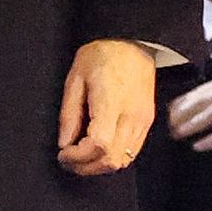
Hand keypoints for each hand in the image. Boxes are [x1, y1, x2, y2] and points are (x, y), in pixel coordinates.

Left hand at [57, 39, 156, 175]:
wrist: (132, 43)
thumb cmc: (102, 55)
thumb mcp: (75, 77)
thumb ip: (69, 113)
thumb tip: (65, 142)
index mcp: (111, 102)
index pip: (99, 144)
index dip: (79, 156)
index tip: (63, 154)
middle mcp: (131, 116)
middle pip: (112, 159)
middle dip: (87, 167)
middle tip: (68, 160)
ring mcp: (143, 121)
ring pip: (124, 160)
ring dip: (100, 165)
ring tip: (81, 157)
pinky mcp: (147, 122)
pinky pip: (132, 151)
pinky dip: (113, 156)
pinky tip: (98, 149)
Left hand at [169, 65, 211, 150]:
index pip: (206, 87)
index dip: (188, 97)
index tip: (174, 105)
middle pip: (203, 99)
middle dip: (183, 111)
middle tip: (168, 121)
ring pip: (210, 114)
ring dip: (191, 125)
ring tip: (177, 133)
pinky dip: (211, 138)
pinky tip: (199, 145)